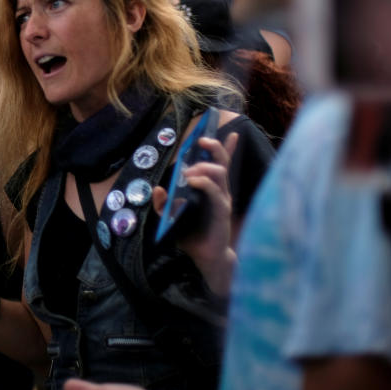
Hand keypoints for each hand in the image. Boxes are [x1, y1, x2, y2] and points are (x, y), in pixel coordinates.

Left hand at [151, 132, 238, 294]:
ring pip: (219, 172)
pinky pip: (214, 191)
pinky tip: (192, 180)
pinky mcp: (221, 211)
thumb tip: (158, 189)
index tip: (233, 132)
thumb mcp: (171, 216)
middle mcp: (220, 191)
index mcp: (212, 189)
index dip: (228, 147)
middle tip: (201, 140)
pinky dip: (203, 182)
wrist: (204, 257)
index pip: (222, 164)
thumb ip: (163, 203)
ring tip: (188, 171)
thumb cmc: (190, 234)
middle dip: (215, 147)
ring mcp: (222, 199)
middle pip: (222, 162)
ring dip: (203, 166)